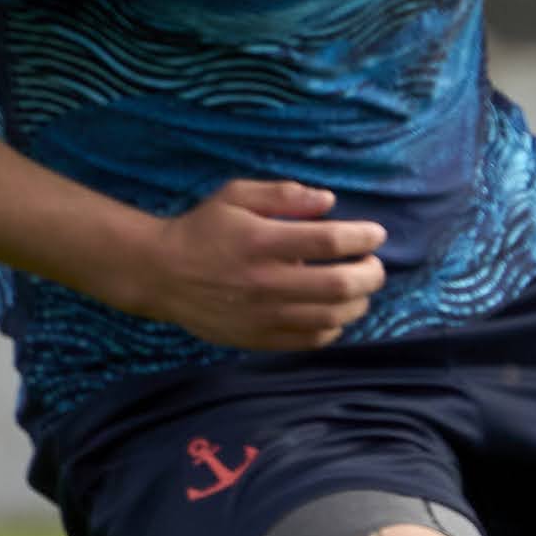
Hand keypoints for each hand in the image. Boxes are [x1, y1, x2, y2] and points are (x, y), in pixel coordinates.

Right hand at [136, 177, 386, 352]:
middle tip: (374, 265)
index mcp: (261, 242)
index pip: (329, 241)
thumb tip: (329, 201)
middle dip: (371, 273)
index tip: (375, 234)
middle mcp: (266, 282)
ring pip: (332, 317)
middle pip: (340, 285)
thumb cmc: (202, 229)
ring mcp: (263, 315)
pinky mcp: (259, 338)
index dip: (363, 237)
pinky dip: (333, 328)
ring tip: (359, 289)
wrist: (160, 274)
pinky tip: (333, 314)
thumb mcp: (235, 196)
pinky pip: (311, 340)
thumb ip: (282, 194)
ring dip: (358, 303)